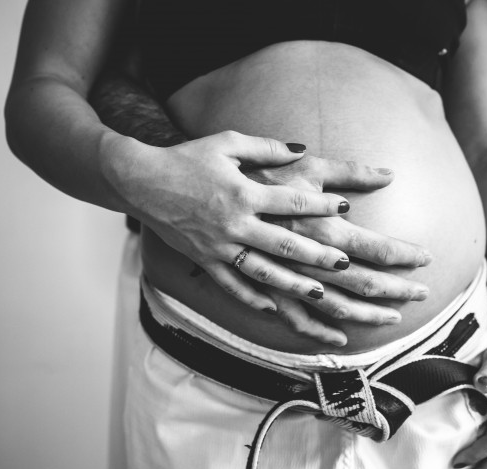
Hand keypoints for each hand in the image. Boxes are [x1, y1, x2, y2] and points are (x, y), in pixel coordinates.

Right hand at [115, 130, 403, 311]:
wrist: (141, 180)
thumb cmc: (187, 158)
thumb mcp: (228, 143)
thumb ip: (267, 148)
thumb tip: (302, 148)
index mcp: (244, 192)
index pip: (292, 201)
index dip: (321, 203)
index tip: (345, 207)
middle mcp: (234, 224)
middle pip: (284, 243)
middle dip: (317, 254)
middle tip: (345, 263)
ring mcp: (219, 246)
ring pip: (262, 272)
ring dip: (292, 284)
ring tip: (320, 292)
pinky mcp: (204, 260)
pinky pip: (230, 285)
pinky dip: (250, 297)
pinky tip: (272, 307)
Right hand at [242, 155, 433, 340]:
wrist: (171, 188)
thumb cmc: (244, 170)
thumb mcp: (300, 164)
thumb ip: (348, 171)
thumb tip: (389, 174)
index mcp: (317, 225)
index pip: (374, 246)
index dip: (405, 254)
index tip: (427, 258)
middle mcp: (302, 256)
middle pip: (360, 281)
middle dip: (395, 289)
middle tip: (422, 294)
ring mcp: (278, 276)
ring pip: (330, 306)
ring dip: (363, 314)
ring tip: (391, 319)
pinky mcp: (257, 287)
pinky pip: (287, 316)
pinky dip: (313, 329)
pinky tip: (335, 336)